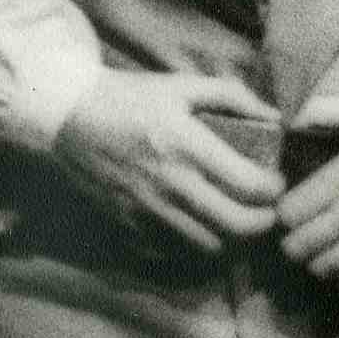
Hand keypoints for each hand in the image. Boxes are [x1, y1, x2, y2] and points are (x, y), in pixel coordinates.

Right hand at [48, 69, 282, 249]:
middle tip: (267, 210)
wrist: (63, 119)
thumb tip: (275, 116)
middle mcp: (171, 184)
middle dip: (265, 222)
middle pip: (238, 227)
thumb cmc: (127, 98)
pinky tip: (204, 228)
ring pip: (211, 248)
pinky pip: (176, 252)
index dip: (275, 190)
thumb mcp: (179, 85)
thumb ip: (231, 95)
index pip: (250, 185)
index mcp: (186, 146)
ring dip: (235, 240)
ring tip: (239, 222)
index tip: (275, 182)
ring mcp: (149, 210)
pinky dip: (199, 247)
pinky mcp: (130, 226)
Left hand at [279, 96, 338, 301]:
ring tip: (322, 254)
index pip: (288, 212)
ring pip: (325, 269)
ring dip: (318, 263)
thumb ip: (325, 110)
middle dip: (294, 243)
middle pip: (299, 246)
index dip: (284, 213)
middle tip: (300, 237)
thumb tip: (288, 119)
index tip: (292, 211)